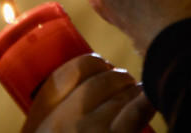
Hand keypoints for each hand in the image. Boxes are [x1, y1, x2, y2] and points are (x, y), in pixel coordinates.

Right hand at [24, 54, 153, 132]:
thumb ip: (49, 118)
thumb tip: (81, 92)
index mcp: (40, 119)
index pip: (65, 74)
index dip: (88, 64)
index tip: (100, 65)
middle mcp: (61, 123)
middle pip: (95, 82)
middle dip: (114, 76)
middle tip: (124, 79)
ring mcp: (89, 132)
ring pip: (117, 96)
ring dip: (132, 90)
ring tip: (139, 91)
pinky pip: (133, 113)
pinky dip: (145, 103)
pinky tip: (151, 98)